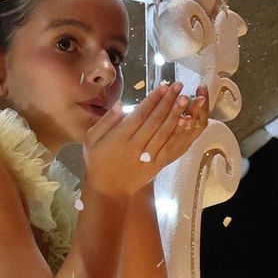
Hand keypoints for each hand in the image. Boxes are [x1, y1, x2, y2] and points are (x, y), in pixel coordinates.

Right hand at [80, 82, 211, 199]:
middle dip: (168, 102)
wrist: (108, 190)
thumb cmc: (97, 162)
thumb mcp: (91, 139)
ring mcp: (148, 156)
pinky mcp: (157, 165)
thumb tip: (120, 103)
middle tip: (179, 86)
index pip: (140, 115)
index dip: (153, 100)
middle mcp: (136, 146)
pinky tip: (186, 122)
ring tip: (185, 99)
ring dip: (176, 114)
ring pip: (165, 132)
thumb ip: (106, 121)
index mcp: (120, 138)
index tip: (163, 87)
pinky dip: (179, 134)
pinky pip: (170, 147)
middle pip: (155, 120)